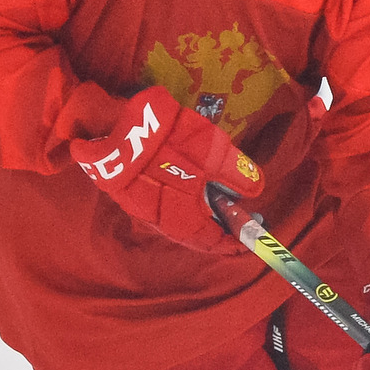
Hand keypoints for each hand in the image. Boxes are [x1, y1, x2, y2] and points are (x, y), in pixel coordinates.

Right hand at [69, 87, 261, 254]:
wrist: (113, 126)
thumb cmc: (168, 144)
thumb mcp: (212, 155)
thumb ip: (237, 175)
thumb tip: (256, 189)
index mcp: (184, 222)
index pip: (214, 243)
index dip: (235, 240)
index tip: (251, 232)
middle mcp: (162, 223)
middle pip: (196, 234)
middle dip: (220, 225)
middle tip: (239, 212)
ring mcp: (144, 208)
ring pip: (180, 220)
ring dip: (202, 213)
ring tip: (219, 197)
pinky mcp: (133, 192)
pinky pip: (166, 206)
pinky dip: (185, 202)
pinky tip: (193, 185)